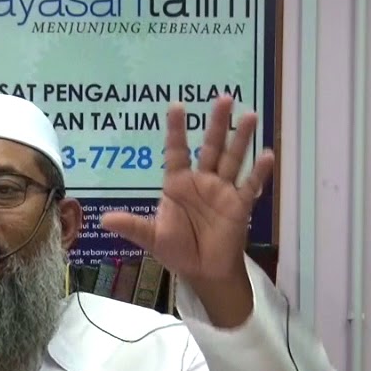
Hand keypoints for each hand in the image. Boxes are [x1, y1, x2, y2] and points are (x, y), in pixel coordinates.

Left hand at [101, 97, 272, 288]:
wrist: (203, 272)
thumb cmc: (178, 251)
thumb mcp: (152, 238)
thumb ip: (133, 226)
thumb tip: (103, 220)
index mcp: (178, 184)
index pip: (176, 151)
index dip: (176, 130)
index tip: (177, 105)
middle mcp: (202, 181)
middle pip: (211, 146)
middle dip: (217, 123)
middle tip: (224, 98)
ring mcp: (223, 191)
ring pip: (233, 159)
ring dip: (242, 138)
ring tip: (251, 115)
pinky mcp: (240, 205)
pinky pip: (250, 185)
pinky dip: (259, 171)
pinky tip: (266, 154)